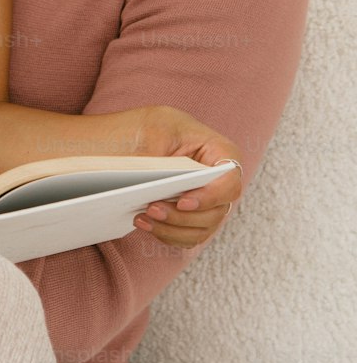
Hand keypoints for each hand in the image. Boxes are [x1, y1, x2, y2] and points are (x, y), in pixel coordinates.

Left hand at [127, 106, 243, 249]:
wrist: (133, 137)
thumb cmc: (152, 125)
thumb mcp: (156, 128)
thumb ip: (164, 155)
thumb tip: (159, 184)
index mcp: (221, 152)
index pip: (229, 181)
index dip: (210, 196)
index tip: (182, 202)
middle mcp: (220, 182)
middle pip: (215, 212)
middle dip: (182, 216)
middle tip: (152, 208)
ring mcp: (207, 202)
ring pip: (201, 229)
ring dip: (172, 229)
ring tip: (143, 218)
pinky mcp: (191, 217)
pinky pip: (187, 236)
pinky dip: (167, 235)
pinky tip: (144, 224)